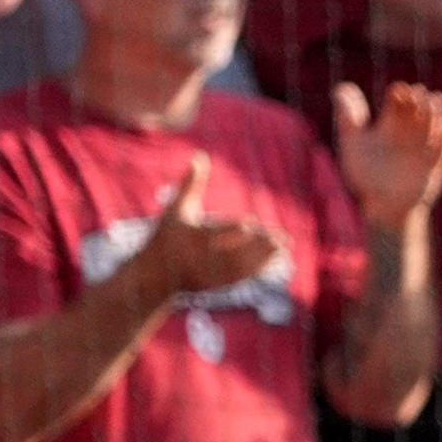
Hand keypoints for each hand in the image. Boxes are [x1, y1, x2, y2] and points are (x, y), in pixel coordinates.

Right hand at [134, 155, 287, 299]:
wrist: (157, 274)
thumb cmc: (167, 235)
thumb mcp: (176, 208)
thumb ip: (191, 184)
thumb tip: (199, 155)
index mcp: (191, 237)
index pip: (214, 233)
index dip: (233, 229)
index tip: (250, 223)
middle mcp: (202, 258)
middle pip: (234, 252)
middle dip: (257, 246)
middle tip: (280, 238)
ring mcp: (211, 274)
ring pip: (242, 266)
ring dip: (264, 258)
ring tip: (284, 247)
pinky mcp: (219, 285)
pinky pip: (242, 278)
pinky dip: (260, 269)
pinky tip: (277, 261)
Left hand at [331, 80, 441, 227]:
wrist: (382, 206)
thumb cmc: (365, 175)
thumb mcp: (353, 143)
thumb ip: (348, 117)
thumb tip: (341, 87)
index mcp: (390, 127)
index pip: (399, 103)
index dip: (401, 94)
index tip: (399, 90)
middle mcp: (409, 136)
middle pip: (418, 112)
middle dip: (421, 101)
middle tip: (420, 92)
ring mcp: (423, 151)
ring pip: (433, 127)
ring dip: (436, 114)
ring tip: (436, 101)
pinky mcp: (435, 167)